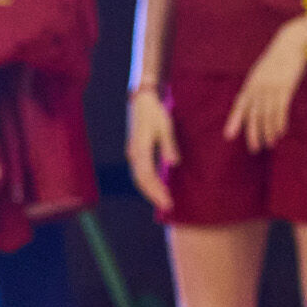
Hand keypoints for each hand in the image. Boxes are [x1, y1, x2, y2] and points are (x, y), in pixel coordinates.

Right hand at [126, 88, 178, 213]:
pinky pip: (139, 171)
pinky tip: (155, 186)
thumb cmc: (155, 111)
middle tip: (167, 206)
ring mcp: (132, 154)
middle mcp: (134, 155)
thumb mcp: (166, 126)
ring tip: (162, 199)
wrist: (141, 100)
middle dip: (154, 195)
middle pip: (141, 181)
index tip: (167, 202)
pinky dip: (147, 182)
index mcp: (141, 150)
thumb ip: (169, 146)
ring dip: (150, 190)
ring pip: (139, 178)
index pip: (147, 177)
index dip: (156, 191)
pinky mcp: (135, 152)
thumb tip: (173, 163)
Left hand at [224, 21, 306, 152]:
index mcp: (250, 85)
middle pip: (253, 116)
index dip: (234, 121)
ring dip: (268, 132)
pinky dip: (279, 122)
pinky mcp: (285, 88)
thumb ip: (253, 87)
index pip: (239, 106)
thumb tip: (246, 101)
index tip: (229, 136)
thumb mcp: (259, 72)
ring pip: (267, 116)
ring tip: (269, 144)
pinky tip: (280, 132)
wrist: (290, 43)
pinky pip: (281, 109)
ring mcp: (271, 89)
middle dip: (253, 134)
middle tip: (254, 149)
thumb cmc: (274, 60)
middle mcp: (258, 89)